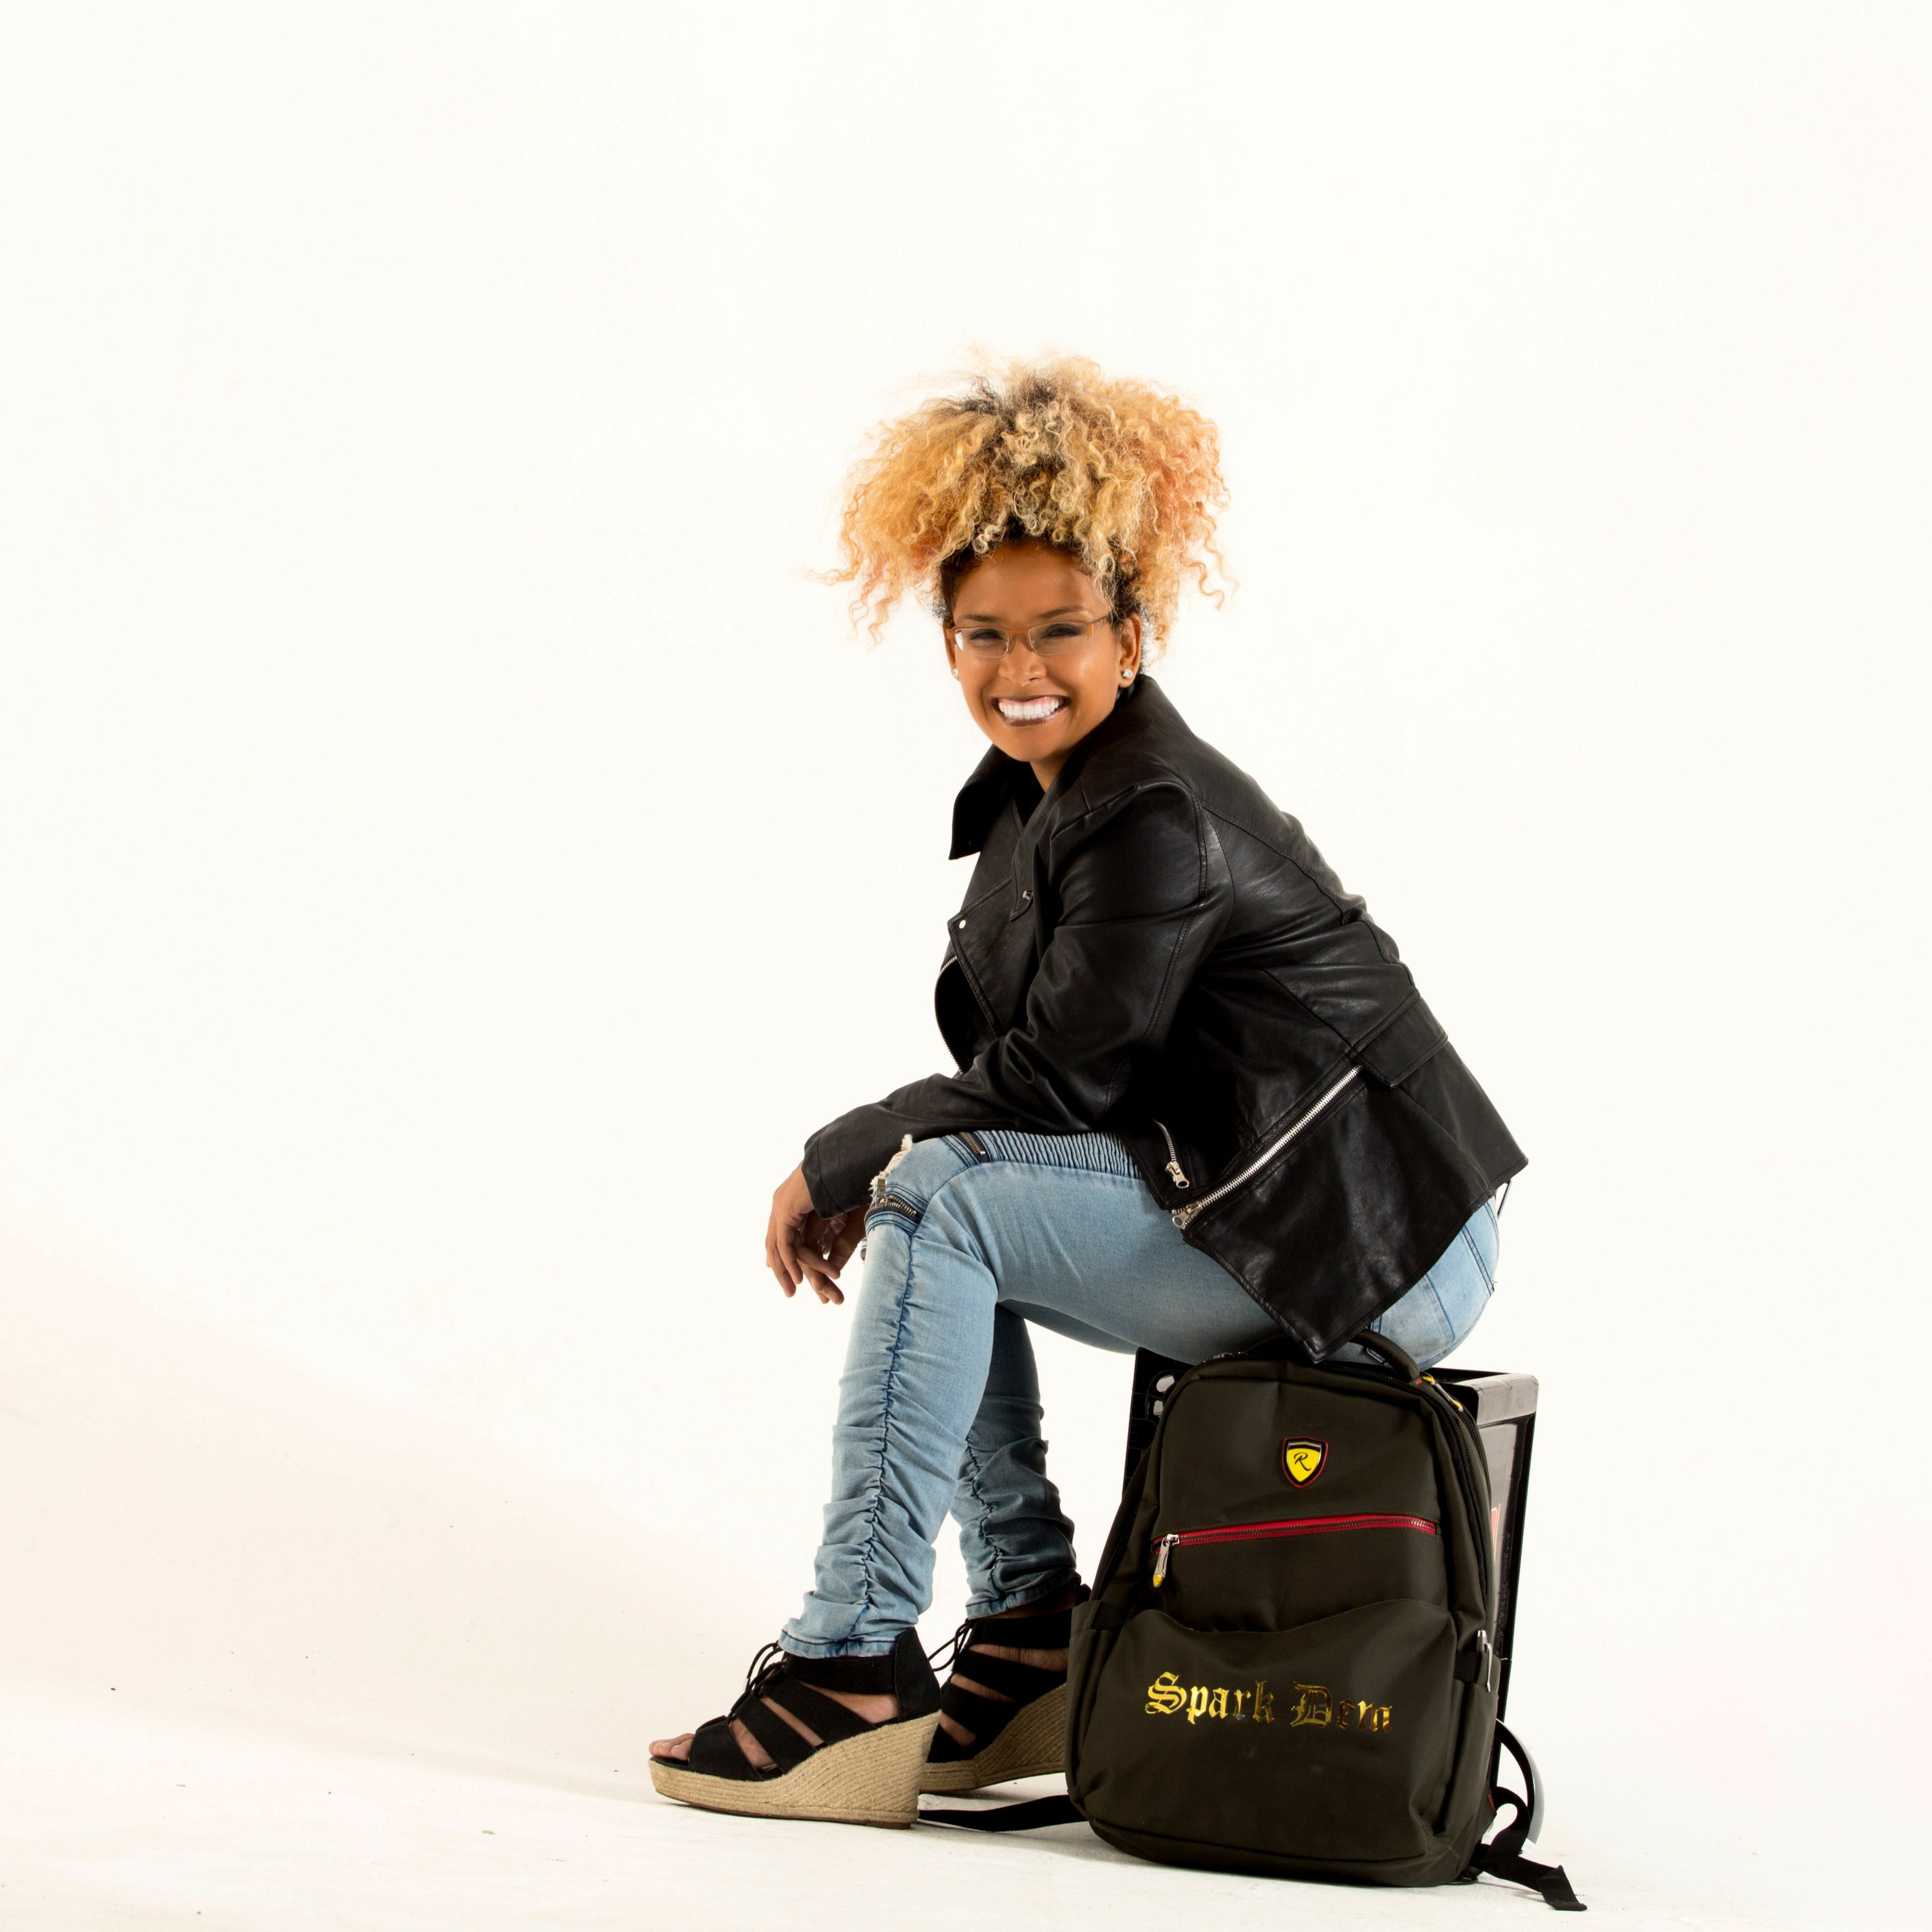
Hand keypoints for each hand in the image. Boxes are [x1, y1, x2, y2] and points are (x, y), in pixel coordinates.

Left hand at [766, 1164, 863, 1304]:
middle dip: (787, 1270)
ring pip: (782, 1247)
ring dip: (792, 1271)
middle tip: (790, 1292)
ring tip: (799, 1292)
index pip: (788, 1234)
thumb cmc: (858, 1185)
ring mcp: (784, 1205)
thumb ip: (838, 1243)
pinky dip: (791, 1263)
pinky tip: (798, 1280)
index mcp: (799, 1198)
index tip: (795, 1278)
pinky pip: (785, 1243)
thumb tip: (835, 1267)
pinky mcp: (786, 1209)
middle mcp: (787, 1201)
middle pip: (781, 1243)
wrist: (855, 1161)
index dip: (789, 1257)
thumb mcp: (848, 1222)